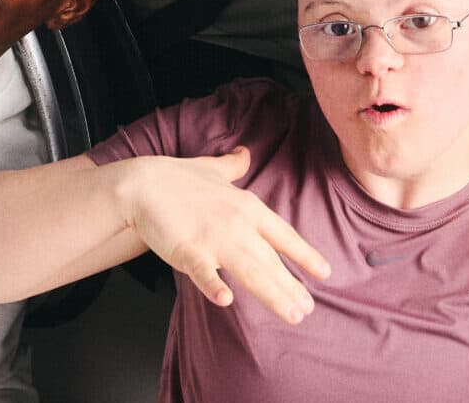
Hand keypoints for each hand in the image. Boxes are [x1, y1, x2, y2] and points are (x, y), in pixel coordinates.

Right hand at [123, 148, 329, 323]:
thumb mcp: (213, 168)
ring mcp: (213, 239)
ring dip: (274, 295)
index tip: (324, 272)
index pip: (283, 235)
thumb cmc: (178, 178)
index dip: (305, 255)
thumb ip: (233, 165)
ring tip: (293, 314)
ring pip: (251, 273)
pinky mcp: (188, 251)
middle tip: (308, 309)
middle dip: (292, 286)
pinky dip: (215, 286)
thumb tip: (245, 154)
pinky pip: (204, 273)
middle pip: (271, 261)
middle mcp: (237, 224)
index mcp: (247, 206)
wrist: (144, 184)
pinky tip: (226, 301)